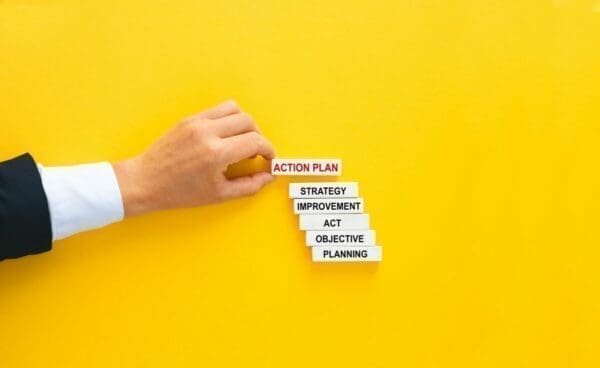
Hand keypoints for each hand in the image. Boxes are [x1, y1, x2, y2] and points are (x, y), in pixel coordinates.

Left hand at [113, 101, 275, 216]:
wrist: (145, 181)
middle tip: (255, 153)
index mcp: (216, 153)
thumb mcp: (219, 195)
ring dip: (244, 124)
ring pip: (234, 109)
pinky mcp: (189, 119)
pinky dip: (228, 120)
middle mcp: (208, 132)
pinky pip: (217, 110)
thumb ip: (249, 185)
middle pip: (248, 121)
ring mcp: (197, 122)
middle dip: (258, 137)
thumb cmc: (179, 193)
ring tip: (240, 142)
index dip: (269, 151)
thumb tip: (269, 176)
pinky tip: (223, 138)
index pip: (255, 141)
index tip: (269, 160)